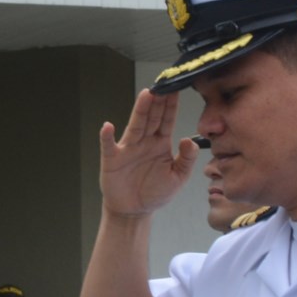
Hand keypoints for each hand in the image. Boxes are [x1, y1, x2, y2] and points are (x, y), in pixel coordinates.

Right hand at [96, 87, 197, 220]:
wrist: (134, 211)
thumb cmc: (155, 193)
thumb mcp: (177, 179)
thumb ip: (186, 160)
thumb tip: (189, 140)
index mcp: (161, 143)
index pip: (167, 120)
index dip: (171, 105)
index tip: (177, 88)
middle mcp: (144, 141)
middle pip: (151, 117)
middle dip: (157, 101)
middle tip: (163, 84)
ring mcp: (128, 149)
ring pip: (135, 125)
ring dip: (140, 110)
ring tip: (146, 95)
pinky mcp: (112, 159)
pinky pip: (109, 146)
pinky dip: (107, 137)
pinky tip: (108, 127)